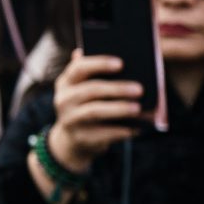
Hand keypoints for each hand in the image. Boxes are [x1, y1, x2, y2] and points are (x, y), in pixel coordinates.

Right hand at [45, 51, 144, 172]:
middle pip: (91, 90)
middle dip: (116, 89)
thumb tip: (124, 63)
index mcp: (66, 82)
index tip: (121, 63)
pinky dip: (121, 130)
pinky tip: (137, 127)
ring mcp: (69, 120)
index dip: (100, 64)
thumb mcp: (85, 90)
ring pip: (95, 111)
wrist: (72, 140)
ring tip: (138, 108)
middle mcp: (63, 99)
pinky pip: (103, 133)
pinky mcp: (80, 138)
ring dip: (119, 109)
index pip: (79, 67)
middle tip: (139, 89)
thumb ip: (97, 75)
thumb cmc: (87, 106)